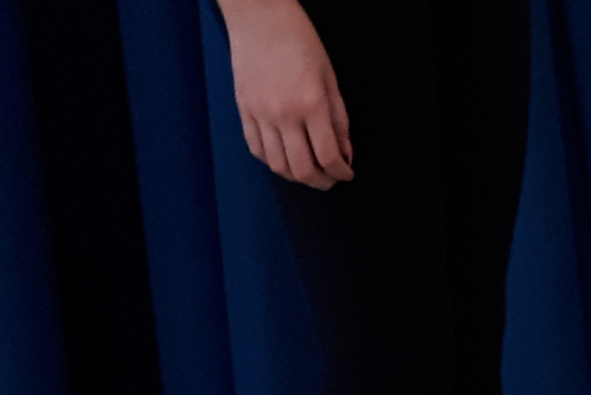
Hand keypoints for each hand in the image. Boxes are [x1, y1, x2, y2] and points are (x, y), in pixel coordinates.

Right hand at [220, 0, 352, 188]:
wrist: (260, 17)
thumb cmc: (298, 40)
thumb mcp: (330, 79)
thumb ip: (339, 120)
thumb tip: (345, 153)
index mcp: (310, 104)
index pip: (328, 156)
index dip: (341, 172)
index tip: (346, 174)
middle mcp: (283, 114)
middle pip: (301, 169)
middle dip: (321, 182)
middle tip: (330, 179)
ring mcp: (259, 114)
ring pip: (277, 165)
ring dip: (296, 176)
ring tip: (309, 171)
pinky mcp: (243, 110)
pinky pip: (256, 149)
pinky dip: (272, 161)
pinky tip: (284, 158)